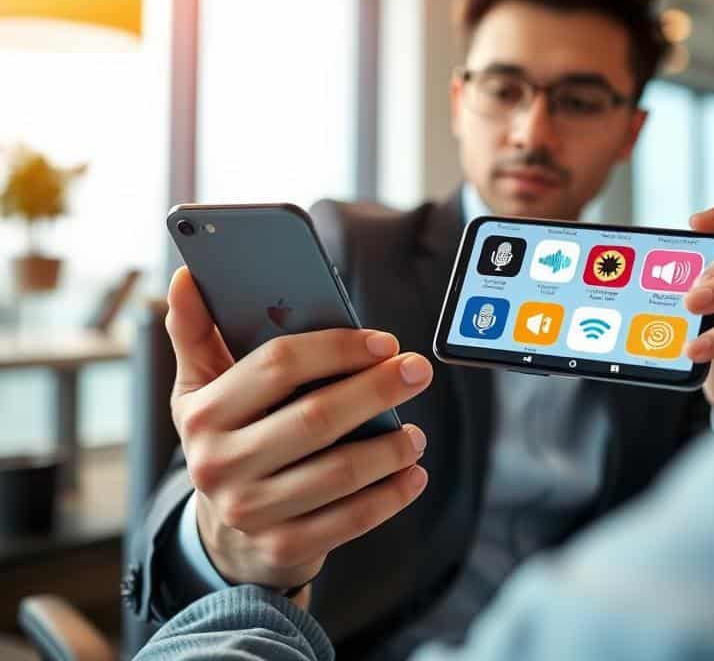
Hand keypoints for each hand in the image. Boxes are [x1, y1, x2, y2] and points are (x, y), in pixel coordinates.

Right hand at [165, 267, 431, 588]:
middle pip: (316, 417)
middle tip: (418, 372)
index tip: (384, 343)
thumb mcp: (201, 389)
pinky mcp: (282, 547)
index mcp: (203, 412)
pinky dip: (390, 495)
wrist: (224, 534)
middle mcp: (218, 464)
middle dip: (377, 390)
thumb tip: (187, 274)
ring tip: (416, 433)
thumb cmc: (228, 440)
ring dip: (390, 448)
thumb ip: (196, 332)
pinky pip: (350, 520)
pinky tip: (413, 475)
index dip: (337, 348)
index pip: (278, 365)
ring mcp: (250, 510)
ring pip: (339, 472)